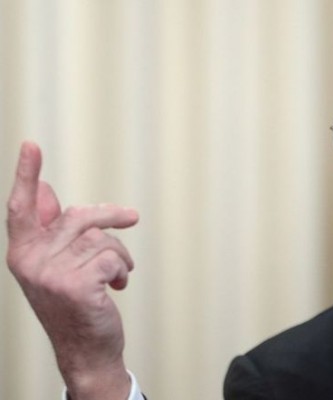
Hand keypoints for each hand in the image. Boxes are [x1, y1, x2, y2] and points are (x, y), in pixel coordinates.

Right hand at [6, 142, 138, 398]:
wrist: (86, 348)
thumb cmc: (74, 302)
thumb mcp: (57, 265)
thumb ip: (49, 230)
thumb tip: (45, 189)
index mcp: (22, 252)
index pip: (20, 208)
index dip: (26, 175)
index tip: (31, 145)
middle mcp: (29, 261)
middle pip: (79, 216)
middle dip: (111, 218)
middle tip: (131, 217)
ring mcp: (50, 274)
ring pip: (101, 237)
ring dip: (119, 253)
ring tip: (118, 272)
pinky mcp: (75, 285)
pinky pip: (112, 256)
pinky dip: (123, 268)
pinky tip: (118, 286)